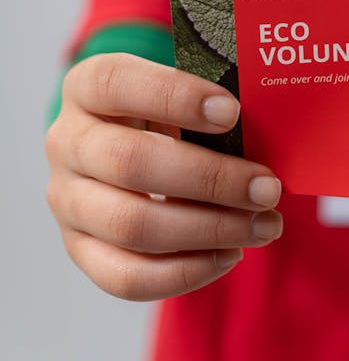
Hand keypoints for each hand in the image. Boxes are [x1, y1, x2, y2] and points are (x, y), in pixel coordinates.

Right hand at [46, 53, 282, 300]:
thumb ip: (211, 98)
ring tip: (264, 225)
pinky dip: (186, 271)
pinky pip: (126, 277)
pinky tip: (230, 253)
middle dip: (210, 179)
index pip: (117, 83)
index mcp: (86, 87)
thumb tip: (269, 122)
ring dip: (209, 229)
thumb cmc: (166, 110)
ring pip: (131, 226)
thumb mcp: (179, 89)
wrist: (125, 144)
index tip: (232, 112)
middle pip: (130, 163)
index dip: (175, 96)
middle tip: (267, 188)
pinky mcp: (80, 249)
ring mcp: (67, 201)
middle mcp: (66, 142)